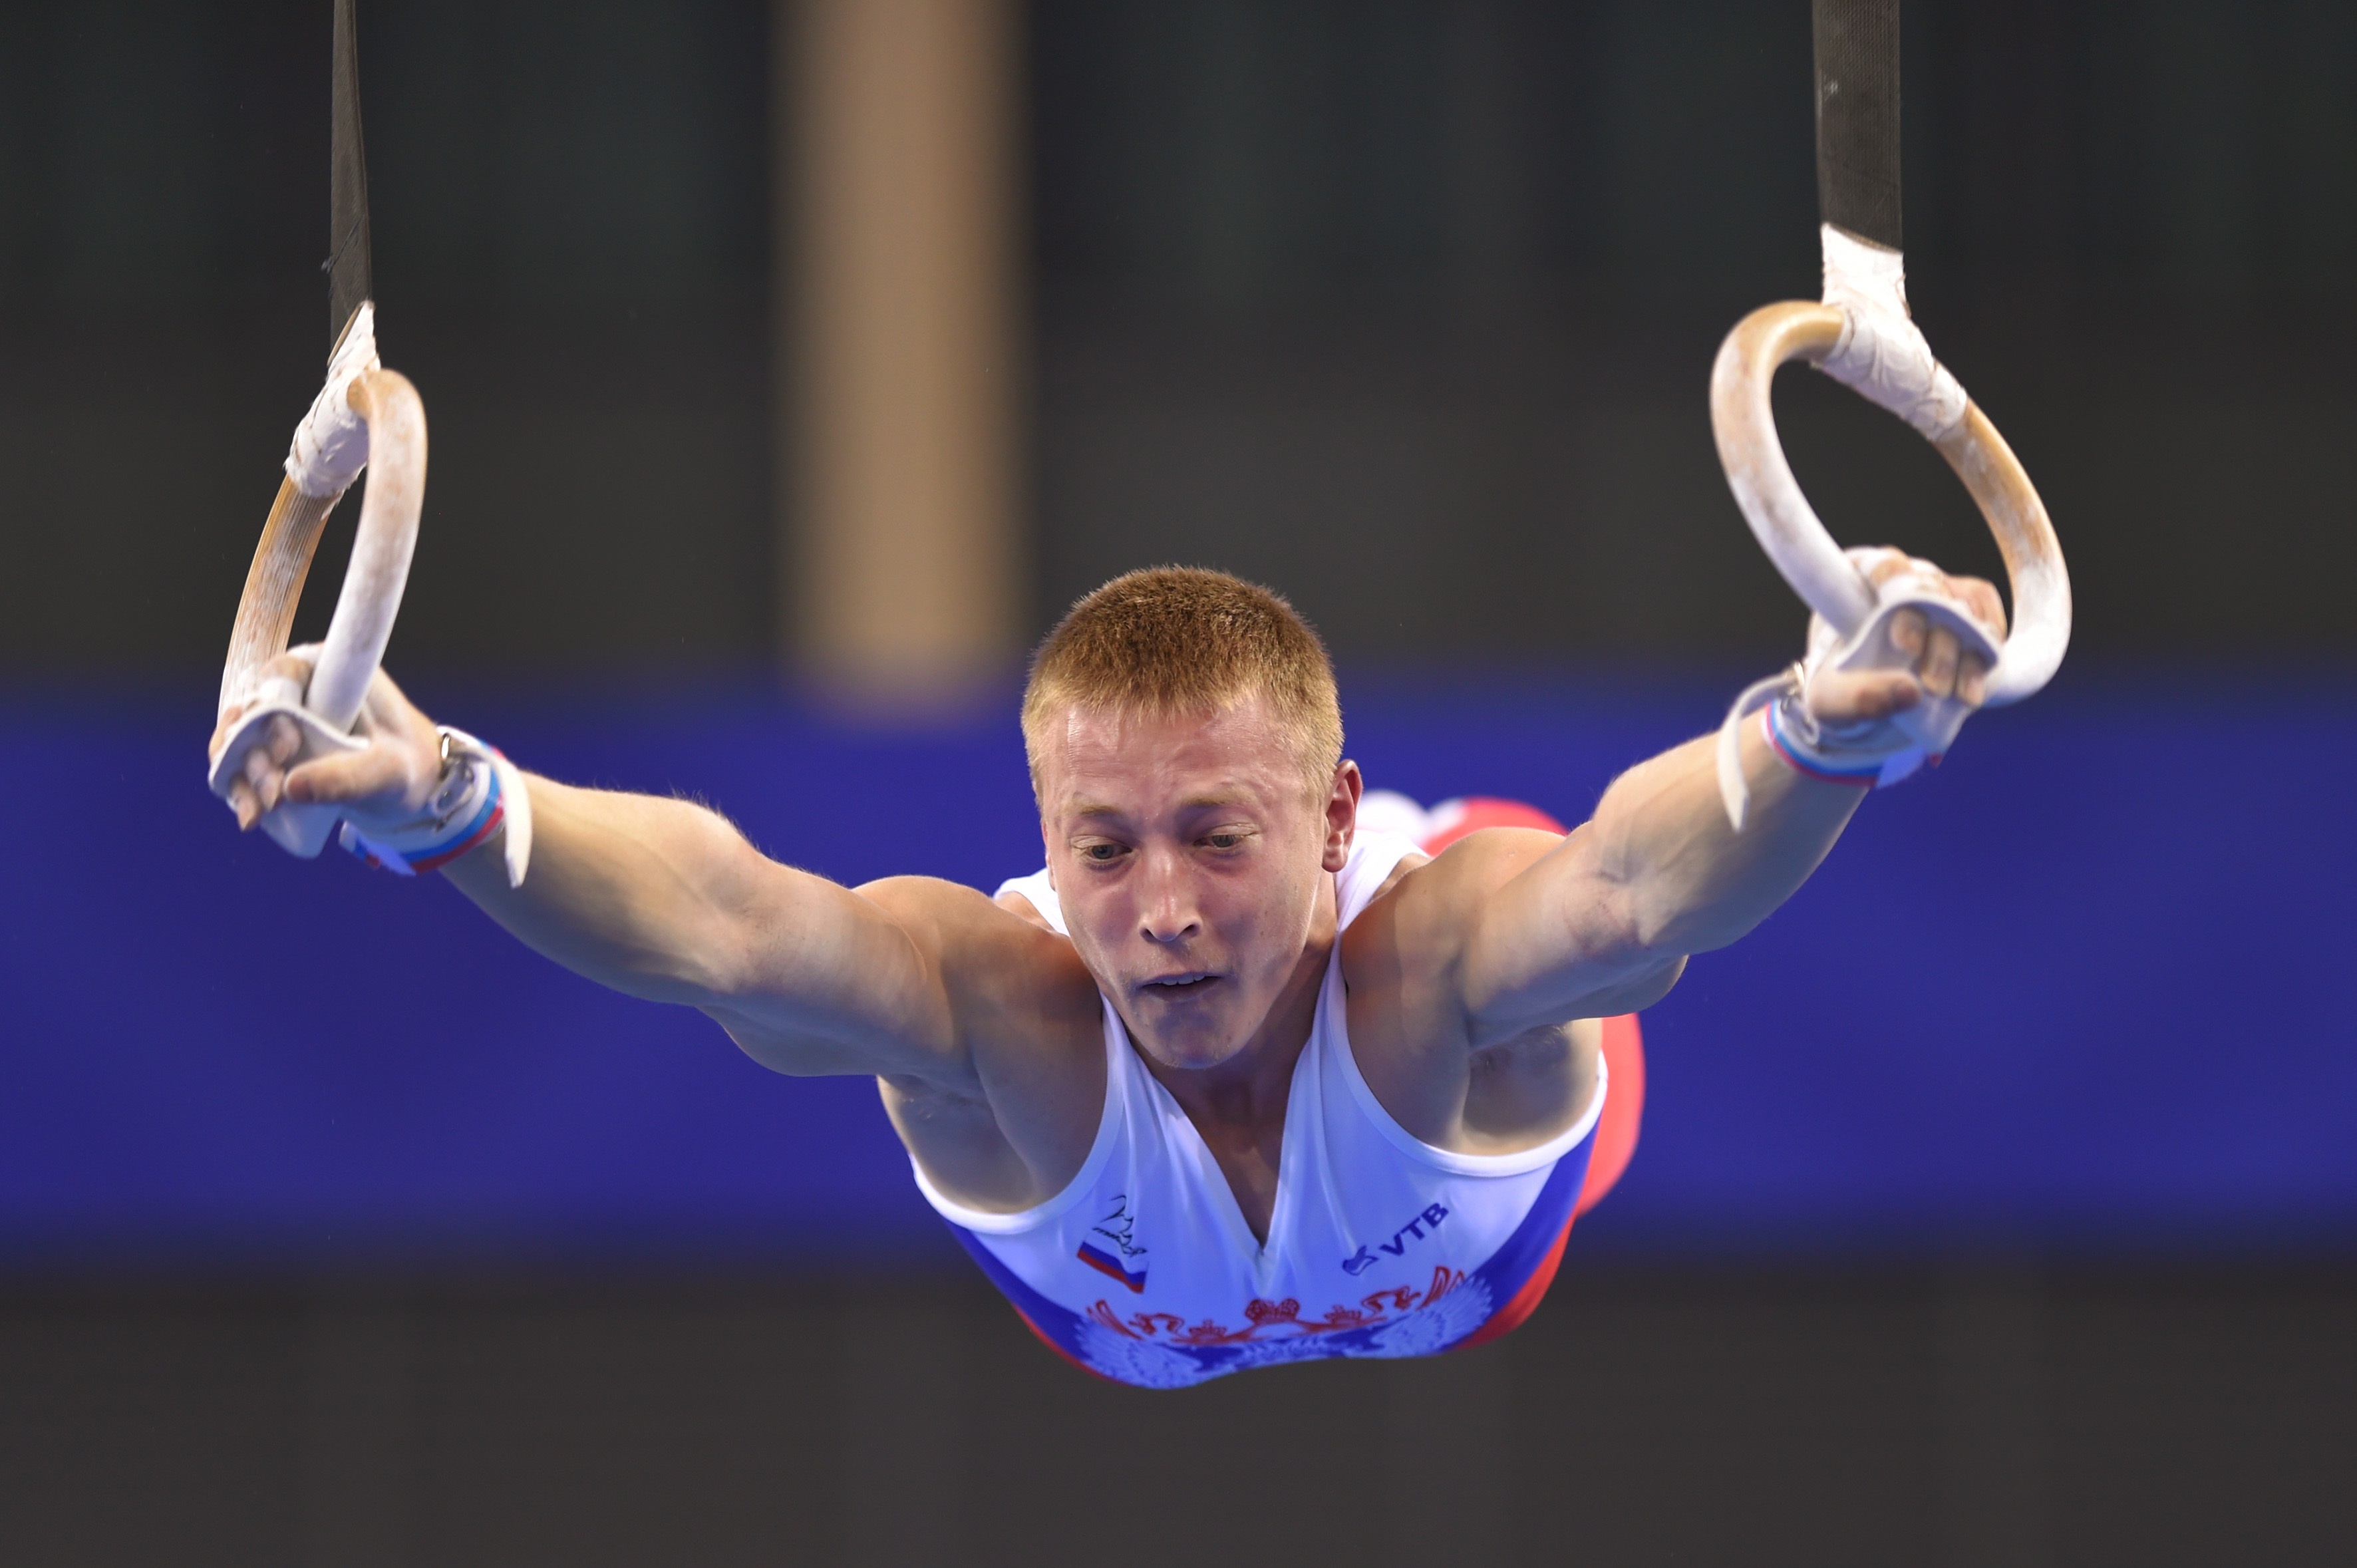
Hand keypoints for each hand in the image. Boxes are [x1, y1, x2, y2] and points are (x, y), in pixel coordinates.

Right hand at [208, 648, 442, 833]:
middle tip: (274, 796)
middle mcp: (298, 686)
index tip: (287, 751)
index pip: (281, 676)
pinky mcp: (274, 749)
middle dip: (253, 756)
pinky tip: (250, 818)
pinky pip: (243, 764)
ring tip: (258, 813)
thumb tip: (290, 788)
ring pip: (240, 740)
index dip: (270, 710)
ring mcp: (282, 718)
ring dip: (242, 778)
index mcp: (328, 668)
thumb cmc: (411, 765)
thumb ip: (348, 778)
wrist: (415, 788)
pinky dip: (242, 790)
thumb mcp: (390, 772)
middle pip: (252, 712)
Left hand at [1803, 548, 2006, 727]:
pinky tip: (1973, 688)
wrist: (1866, 700)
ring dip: (1965, 655)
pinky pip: (1989, 620)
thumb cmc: (1839, 690)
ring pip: (1965, 608)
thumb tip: (1911, 692)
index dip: (1897, 592)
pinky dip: (1987, 654)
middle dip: (1937, 644)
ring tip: (1956, 696)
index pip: (1881, 566)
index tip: (1904, 644)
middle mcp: (1901, 576)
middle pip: (1931, 592)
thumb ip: (1859, 697)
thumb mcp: (1832, 701)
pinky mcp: (1968, 611)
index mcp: (1856, 581)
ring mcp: (1938, 590)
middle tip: (1932, 686)